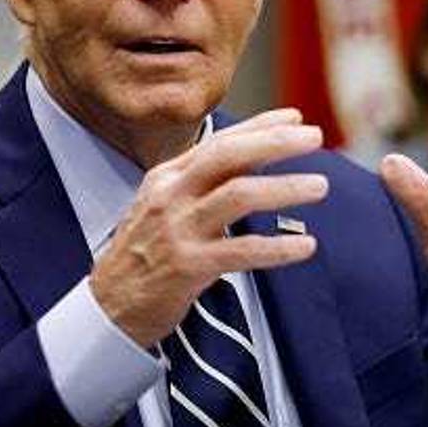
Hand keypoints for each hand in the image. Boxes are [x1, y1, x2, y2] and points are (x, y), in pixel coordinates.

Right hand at [91, 109, 328, 346]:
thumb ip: (202, 185)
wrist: (108, 307)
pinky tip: (305, 246)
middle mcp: (171, 196)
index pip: (219, 142)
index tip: (296, 118)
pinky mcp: (188, 267)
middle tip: (315, 139)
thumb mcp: (165, 207)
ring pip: (239, 196)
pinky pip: (242, 251)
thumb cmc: (143, 256)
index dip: (260, 126)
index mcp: (167, 178)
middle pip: (228, 156)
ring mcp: (178, 230)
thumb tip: (251, 161)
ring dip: (285, 188)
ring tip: (319, 186)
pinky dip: (278, 248)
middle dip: (275, 143)